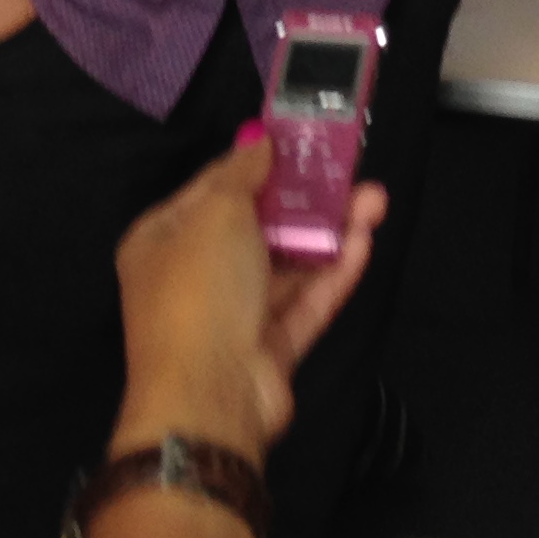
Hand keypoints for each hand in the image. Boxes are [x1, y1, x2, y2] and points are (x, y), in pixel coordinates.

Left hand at [112, 140, 386, 459]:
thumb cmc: (200, 290)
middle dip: (305, 199)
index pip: (213, 190)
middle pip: (257, 227)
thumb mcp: (217, 213)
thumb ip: (243, 172)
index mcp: (162, 240)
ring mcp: (234, 316)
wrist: (209, 398)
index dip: (256, 164)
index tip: (300, 141)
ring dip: (330, 232)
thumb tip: (258, 139)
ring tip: (376, 199)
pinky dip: (334, 272)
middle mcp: (194, 277)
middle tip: (350, 169)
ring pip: (289, 265)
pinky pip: (305, 302)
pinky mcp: (270, 349)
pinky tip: (364, 241)